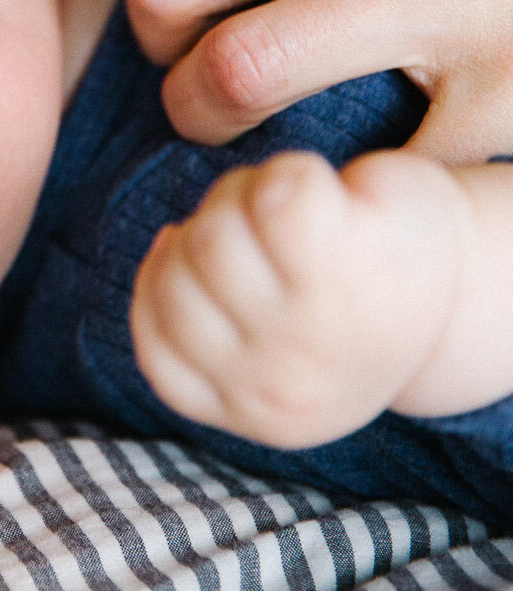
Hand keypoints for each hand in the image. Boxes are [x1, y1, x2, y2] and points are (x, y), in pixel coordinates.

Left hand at [131, 149, 463, 448]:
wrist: (436, 330)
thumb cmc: (400, 240)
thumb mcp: (399, 191)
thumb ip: (331, 186)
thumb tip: (260, 200)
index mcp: (356, 289)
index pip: (278, 206)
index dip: (287, 175)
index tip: (312, 187)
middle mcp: (306, 353)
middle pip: (212, 243)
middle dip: (229, 203)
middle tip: (261, 208)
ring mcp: (262, 391)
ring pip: (172, 293)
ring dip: (189, 245)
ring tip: (230, 240)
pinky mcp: (230, 414)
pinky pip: (157, 357)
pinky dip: (154, 299)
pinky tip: (178, 267)